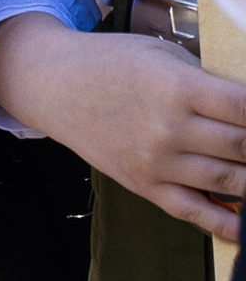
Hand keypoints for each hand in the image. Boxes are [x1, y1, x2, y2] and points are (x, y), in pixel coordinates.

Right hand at [0, 19, 245, 242]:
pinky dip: (228, 223)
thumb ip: (211, 84)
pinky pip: (194, 212)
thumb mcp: (165, 57)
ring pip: (229, 182)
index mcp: (177, 88)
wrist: (54, 86)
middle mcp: (169, 130)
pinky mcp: (145, 185)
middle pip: (243, 148)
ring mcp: (156, 162)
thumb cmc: (113, 63)